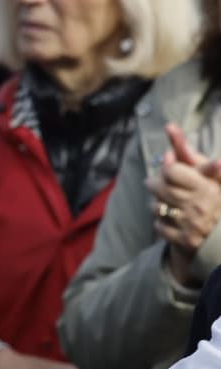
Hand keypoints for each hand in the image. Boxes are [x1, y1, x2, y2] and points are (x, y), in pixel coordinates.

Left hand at [148, 123, 220, 281]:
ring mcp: (192, 226)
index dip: (167, 167)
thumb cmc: (212, 192)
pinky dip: (161, 221)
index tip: (169, 166)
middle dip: (155, 184)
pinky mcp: (185, 242)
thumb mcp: (204, 168)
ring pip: (156, 207)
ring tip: (167, 201)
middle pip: (160, 188)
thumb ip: (185, 148)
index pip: (172, 171)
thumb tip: (169, 126)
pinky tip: (171, 217)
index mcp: (207, 187)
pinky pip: (159, 226)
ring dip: (157, 203)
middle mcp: (200, 206)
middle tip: (155, 182)